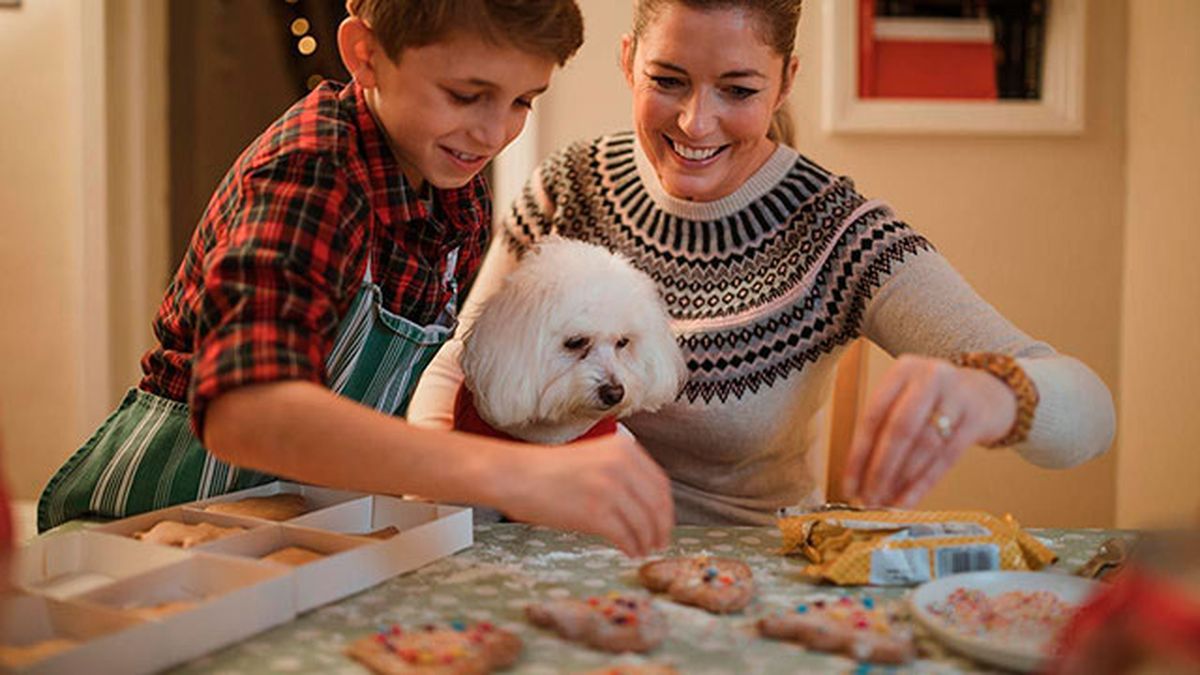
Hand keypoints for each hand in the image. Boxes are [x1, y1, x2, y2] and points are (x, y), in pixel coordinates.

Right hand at [498, 434, 673, 557]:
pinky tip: (628, 551)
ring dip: (646, 541)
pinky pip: (625, 536)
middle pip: (657, 505)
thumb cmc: (547, 470)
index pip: (660, 484)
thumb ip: (621, 472)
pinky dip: (631, 547)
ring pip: (643, 524)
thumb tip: (645, 505)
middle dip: (661, 528)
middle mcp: (620, 466)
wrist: (515, 475)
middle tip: (659, 542)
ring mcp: (609, 489)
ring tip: (642, 549)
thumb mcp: (593, 457)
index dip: (666, 509)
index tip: (665, 523)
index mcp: (623, 449)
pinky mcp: (595, 513)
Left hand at [841, 355, 1016, 507]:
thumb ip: (881, 431)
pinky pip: (947, 457)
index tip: (849, 485)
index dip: (859, 454)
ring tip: (885, 503)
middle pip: (899, 429)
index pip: (873, 415)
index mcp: (903, 370)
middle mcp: (930, 377)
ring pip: (924, 445)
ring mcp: (957, 396)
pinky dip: (924, 483)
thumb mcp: (906, 400)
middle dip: (880, 469)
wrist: (986, 394)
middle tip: (869, 499)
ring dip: (901, 480)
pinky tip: (909, 501)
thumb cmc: (933, 402)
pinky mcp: (977, 418)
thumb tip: (858, 478)